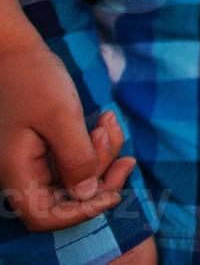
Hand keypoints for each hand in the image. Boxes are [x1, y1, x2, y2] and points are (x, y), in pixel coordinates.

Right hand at [0, 41, 136, 231]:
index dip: (81, 213)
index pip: (45, 216)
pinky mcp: (46, 149)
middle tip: (110, 134)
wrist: (17, 52)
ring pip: (77, 176)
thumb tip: (89, 195)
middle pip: (67, 196)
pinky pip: (76, 158)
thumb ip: (76, 158)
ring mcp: (34, 162)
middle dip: (100, 170)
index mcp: (16, 172)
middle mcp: (22, 172)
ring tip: (108, 121)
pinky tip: (105, 121)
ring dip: (102, 153)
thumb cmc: (34, 79)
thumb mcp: (61, 116)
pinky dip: (95, 144)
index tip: (113, 193)